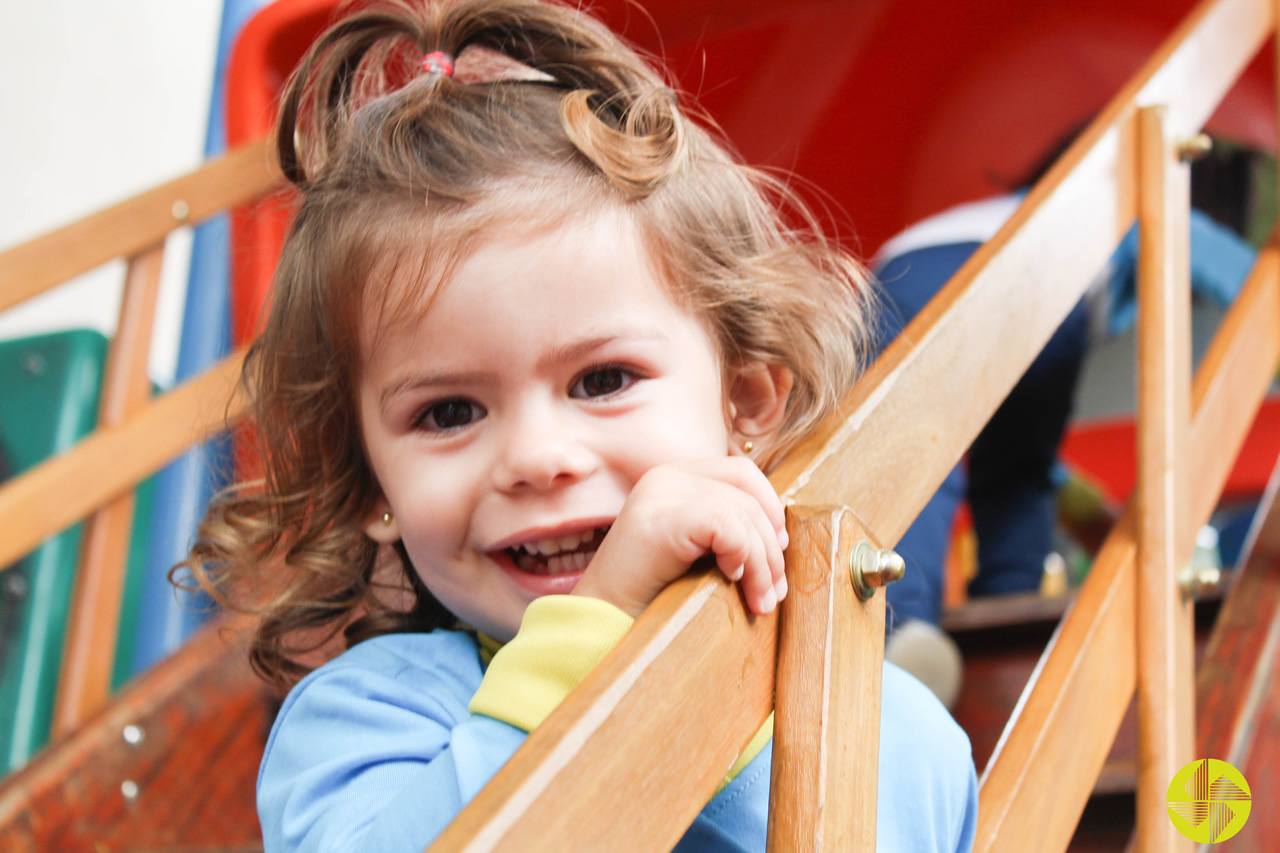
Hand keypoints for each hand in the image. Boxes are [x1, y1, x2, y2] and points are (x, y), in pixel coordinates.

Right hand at [572, 457, 787, 616]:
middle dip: (771, 547)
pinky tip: (732, 581)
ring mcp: (660, 493)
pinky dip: (743, 556)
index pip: (742, 473)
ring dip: (763, 563)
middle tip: (774, 593)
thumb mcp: (696, 553)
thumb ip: (726, 530)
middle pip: (748, 494)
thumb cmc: (652, 597)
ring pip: (742, 513)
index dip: (769, 509)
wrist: (601, 625)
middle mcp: (666, 476)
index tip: (776, 554)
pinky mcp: (660, 518)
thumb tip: (782, 534)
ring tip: (761, 601)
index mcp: (675, 478)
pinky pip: (727, 526)